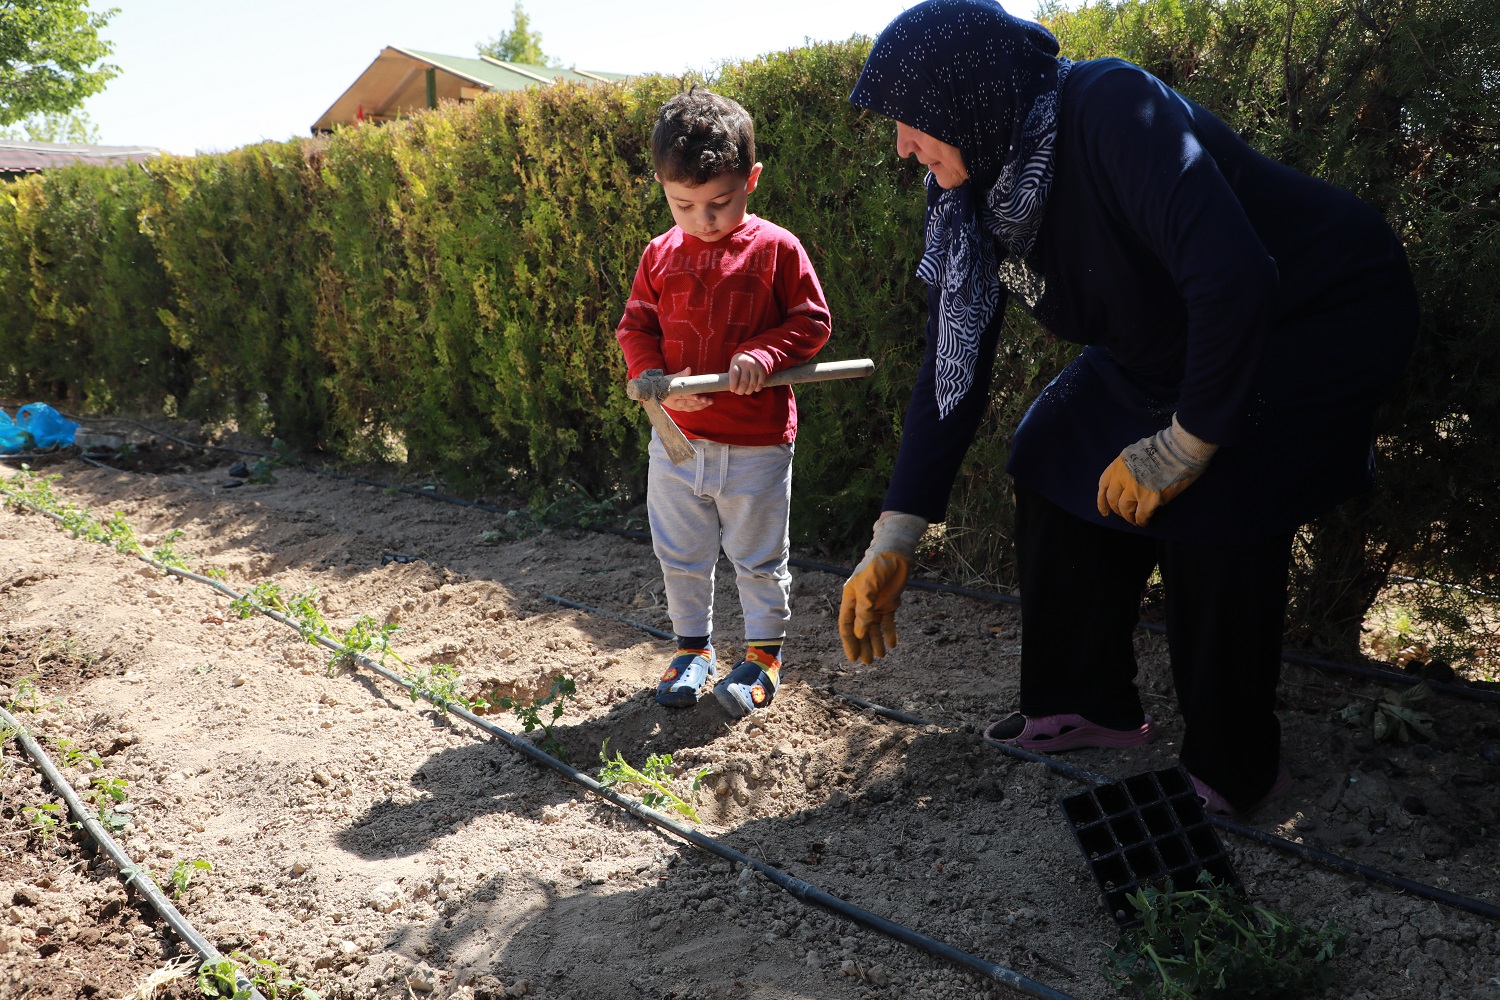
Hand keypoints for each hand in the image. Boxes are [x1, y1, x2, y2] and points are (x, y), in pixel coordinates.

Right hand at [660, 367, 712, 411]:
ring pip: (691, 408)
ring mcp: (678, 407)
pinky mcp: (681, 409)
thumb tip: (689, 369)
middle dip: (699, 402)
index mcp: (671, 395)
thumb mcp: (671, 378)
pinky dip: (699, 407)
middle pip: (688, 403)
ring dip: (701, 405)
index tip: (698, 396)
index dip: (691, 397)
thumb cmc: (665, 383)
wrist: (657, 392)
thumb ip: (681, 374)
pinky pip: (691, 409)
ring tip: (710, 401)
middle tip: (708, 399)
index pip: (683, 396)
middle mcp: (675, 403)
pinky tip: (706, 404)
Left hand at [727, 352, 766, 393]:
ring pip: (752, 384)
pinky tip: (754, 389)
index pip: (734, 376)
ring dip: (748, 391)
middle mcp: (747, 365)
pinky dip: (757, 388)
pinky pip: (760, 383)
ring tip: (746, 392)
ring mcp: (755, 368)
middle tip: (739, 392)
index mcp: (737, 363)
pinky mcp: (762, 371)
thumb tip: (733, 388)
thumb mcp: (734, 364)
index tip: (733, 390)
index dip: (733, 385)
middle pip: (744, 382)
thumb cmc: (740, 362)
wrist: (754, 352)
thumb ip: (732, 374)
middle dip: (740, 391)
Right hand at [839, 513, 927, 662]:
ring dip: (876, 642)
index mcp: (851, 598)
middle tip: (867, 662)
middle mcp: (862, 603)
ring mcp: (876, 604)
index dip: (849, 642)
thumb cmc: (877, 566)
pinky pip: (888, 621)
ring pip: (874, 628)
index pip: (847, 625)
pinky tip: (892, 644)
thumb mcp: (868, 588)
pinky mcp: (890, 602)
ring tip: (880, 656)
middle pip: (860, 629)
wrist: (896, 552)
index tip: (853, 658)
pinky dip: (890, 633)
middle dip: (863, 646)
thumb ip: (864, 610)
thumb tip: (860, 633)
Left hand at [1097, 414, 1215, 526]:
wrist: (1181, 449)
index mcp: (1119, 464)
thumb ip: (1128, 467)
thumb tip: (1127, 481)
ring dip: (1129, 517)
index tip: (1105, 511)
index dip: (1102, 501)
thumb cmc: (1163, 448)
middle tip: (1125, 515)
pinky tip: (1144, 522)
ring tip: (1134, 520)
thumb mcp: (1136, 452)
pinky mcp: (1149, 499)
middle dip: (1118, 510)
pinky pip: (1141, 515)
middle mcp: (1122, 477)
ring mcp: (1135, 489)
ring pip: (1125, 510)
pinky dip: (1141, 521)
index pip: (1104, 485)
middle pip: (1113, 500)